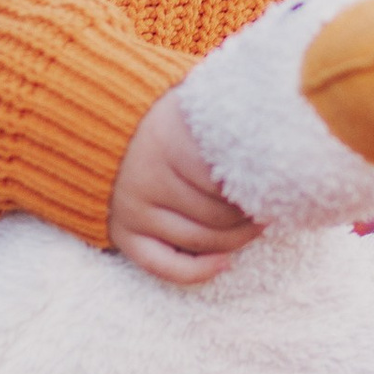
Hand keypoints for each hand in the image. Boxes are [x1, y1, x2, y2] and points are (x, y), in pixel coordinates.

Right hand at [109, 88, 261, 285]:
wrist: (93, 120)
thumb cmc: (162, 113)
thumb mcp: (192, 102)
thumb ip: (227, 114)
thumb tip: (279, 119)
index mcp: (169, 142)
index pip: (228, 180)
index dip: (260, 187)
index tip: (278, 183)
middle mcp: (147, 179)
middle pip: (219, 214)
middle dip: (252, 215)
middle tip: (272, 206)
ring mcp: (133, 211)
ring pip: (201, 241)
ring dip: (236, 240)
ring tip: (257, 225)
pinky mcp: (122, 234)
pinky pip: (164, 267)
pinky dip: (199, 271)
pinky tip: (225, 263)